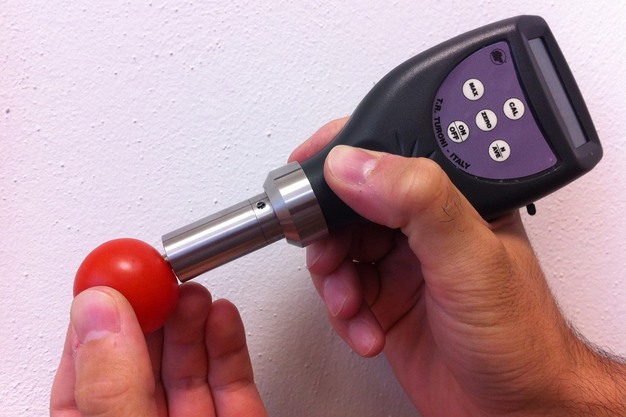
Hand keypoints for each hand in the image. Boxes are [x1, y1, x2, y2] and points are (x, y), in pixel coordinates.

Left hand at [50, 282, 267, 416]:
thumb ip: (114, 386)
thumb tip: (98, 313)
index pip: (87, 370)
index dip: (99, 317)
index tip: (113, 278)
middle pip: (142, 358)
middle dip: (154, 310)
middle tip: (161, 277)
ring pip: (189, 362)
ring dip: (192, 318)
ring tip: (194, 292)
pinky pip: (232, 378)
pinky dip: (229, 341)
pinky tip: (223, 316)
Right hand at [290, 118, 625, 415]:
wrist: (517, 409)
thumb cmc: (519, 334)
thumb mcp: (469, 256)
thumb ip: (416, 201)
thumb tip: (355, 165)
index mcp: (452, 196)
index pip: (387, 153)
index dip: (342, 158)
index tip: (309, 178)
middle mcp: (424, 225)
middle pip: (350, 203)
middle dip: (328, 233)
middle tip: (327, 257)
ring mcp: (403, 264)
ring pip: (339, 250)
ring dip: (333, 278)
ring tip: (350, 303)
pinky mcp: (386, 302)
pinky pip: (342, 292)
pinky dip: (343, 313)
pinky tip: (367, 330)